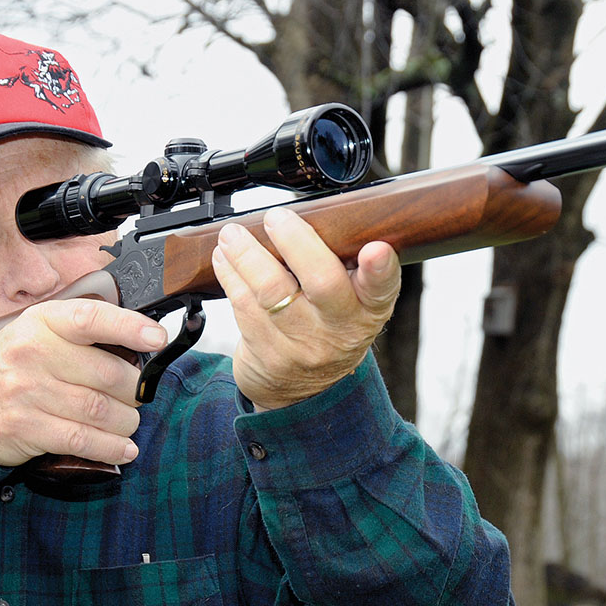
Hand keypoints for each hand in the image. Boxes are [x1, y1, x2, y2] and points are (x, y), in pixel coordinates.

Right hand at [0, 299, 167, 466]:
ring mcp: (26, 392)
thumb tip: (144, 340)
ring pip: (100, 410)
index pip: (91, 318)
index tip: (158, 338)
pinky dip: (111, 448)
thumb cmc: (19, 364)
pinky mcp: (25, 428)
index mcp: (42, 322)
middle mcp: (32, 353)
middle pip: (108, 373)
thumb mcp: (42, 332)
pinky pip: (82, 440)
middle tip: (138, 395)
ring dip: (127, 422)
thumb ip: (85, 331)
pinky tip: (124, 449)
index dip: (129, 327)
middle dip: (135, 390)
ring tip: (129, 422)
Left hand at [210, 207, 399, 410]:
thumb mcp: (351, 304)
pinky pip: (244, 305)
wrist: (301, 392)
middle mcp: (342, 328)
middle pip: (323, 282)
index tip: (375, 249)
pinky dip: (230, 274)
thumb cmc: (326, 329)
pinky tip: (224, 258)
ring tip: (233, 234)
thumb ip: (343, 266)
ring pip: (271, 290)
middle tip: (276, 218)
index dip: (381, 269)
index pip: (382, 287)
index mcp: (369, 309)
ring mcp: (305, 344)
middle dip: (296, 242)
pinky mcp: (270, 353)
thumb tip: (308, 214)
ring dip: (246, 254)